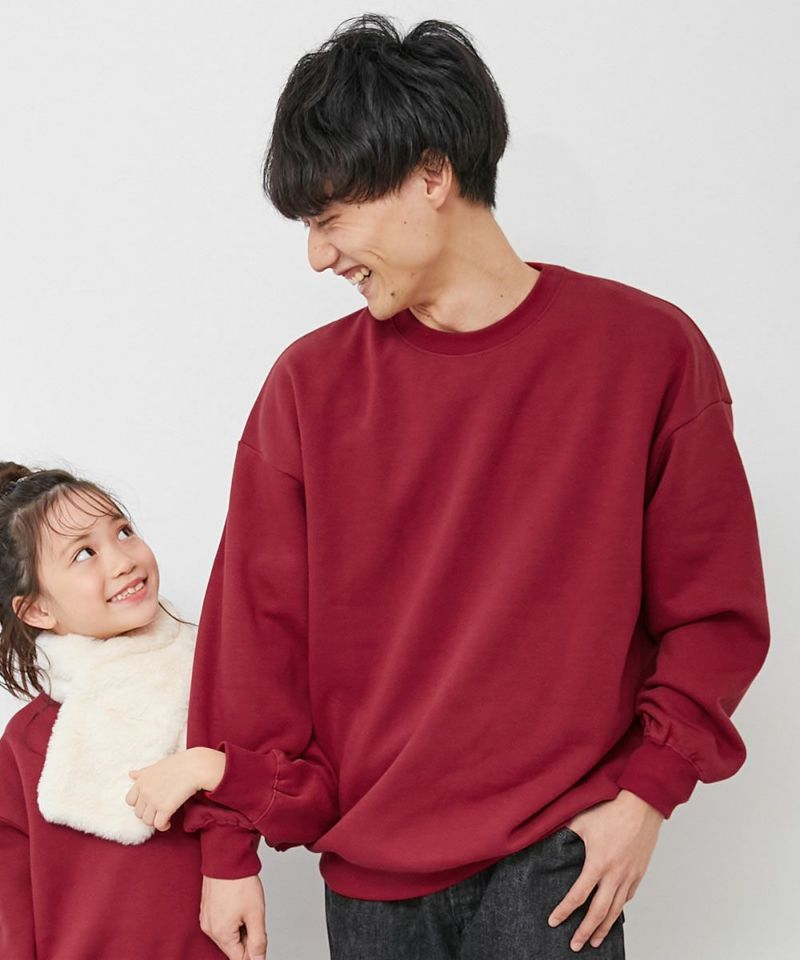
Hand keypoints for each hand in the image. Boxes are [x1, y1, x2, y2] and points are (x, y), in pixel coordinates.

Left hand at [126, 747, 225, 830]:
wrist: (195, 766)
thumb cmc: (179, 764)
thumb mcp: (157, 766)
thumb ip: (143, 773)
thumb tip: (130, 774)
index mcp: (142, 780)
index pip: (129, 800)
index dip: (140, 804)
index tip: (150, 803)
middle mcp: (145, 791)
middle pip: (138, 813)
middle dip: (148, 814)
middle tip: (159, 811)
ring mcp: (154, 800)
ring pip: (147, 821)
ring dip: (155, 821)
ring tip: (164, 817)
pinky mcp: (165, 808)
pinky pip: (158, 824)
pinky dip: (163, 826)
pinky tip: (169, 822)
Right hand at [200, 874, 267, 959]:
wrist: (226, 856)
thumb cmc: (240, 881)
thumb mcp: (256, 914)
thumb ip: (258, 942)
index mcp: (220, 934)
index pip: (239, 958)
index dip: (254, 951)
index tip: (260, 937)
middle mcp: (209, 929)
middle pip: (233, 946)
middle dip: (247, 937)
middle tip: (254, 917)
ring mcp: (206, 918)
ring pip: (227, 934)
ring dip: (240, 927)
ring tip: (246, 906)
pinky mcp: (206, 908)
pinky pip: (221, 922)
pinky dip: (232, 918)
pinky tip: (238, 903)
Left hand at [547, 789, 663, 950]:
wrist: (642, 804)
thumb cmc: (612, 809)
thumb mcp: (581, 820)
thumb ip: (565, 834)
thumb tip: (549, 839)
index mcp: (597, 863)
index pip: (577, 896)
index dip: (564, 911)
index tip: (554, 922)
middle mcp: (614, 875)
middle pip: (598, 912)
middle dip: (585, 931)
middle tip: (575, 945)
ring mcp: (629, 876)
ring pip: (616, 910)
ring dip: (604, 928)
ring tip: (595, 941)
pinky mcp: (639, 873)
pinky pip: (628, 897)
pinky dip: (619, 910)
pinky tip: (612, 915)